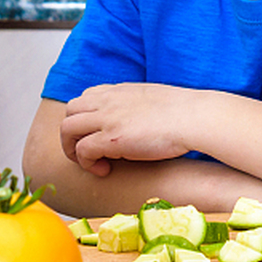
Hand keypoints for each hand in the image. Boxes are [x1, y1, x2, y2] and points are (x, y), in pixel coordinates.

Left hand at [59, 83, 198, 175]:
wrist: (195, 117)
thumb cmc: (183, 113)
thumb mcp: (152, 99)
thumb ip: (136, 105)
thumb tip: (137, 118)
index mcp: (119, 91)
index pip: (85, 97)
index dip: (85, 118)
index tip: (97, 134)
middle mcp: (108, 101)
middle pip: (70, 111)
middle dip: (72, 134)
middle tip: (88, 152)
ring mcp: (107, 118)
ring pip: (67, 129)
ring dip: (73, 149)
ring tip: (93, 163)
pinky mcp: (112, 138)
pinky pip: (82, 150)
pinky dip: (87, 163)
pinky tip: (104, 170)